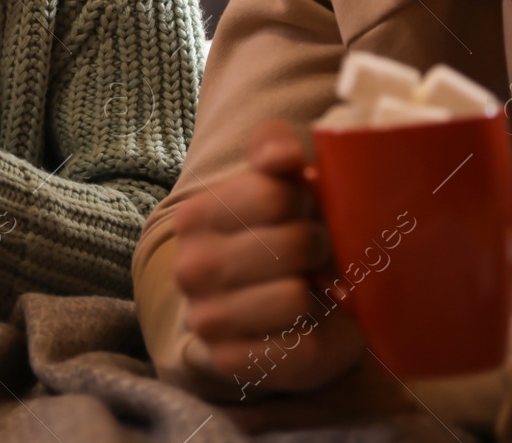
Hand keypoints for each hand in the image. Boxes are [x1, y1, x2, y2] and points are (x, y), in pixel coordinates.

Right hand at [173, 120, 365, 394]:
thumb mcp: (277, 182)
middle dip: (320, 249)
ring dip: (320, 295)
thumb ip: (275, 148)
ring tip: (312, 290)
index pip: (276, 196)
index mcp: (197, 216)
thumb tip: (282, 157)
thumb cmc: (278, 237)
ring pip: (296, 298)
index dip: (308, 204)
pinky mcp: (232, 363)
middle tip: (316, 256)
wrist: (261, 313)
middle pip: (292, 245)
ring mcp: (206, 318)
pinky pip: (299, 350)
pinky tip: (306, 327)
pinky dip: (319, 338)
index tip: (306, 213)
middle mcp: (191, 267)